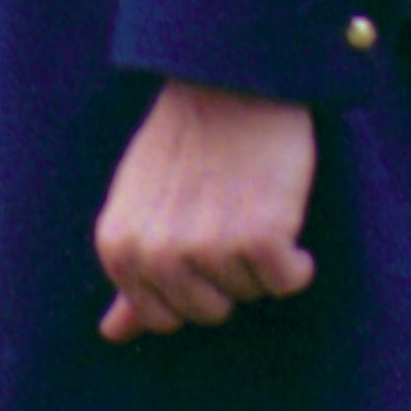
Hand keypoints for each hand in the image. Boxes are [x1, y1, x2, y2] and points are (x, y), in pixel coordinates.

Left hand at [96, 82, 316, 340]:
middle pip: (207, 312)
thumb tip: (113, 334)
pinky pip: (288, 280)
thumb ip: (131, 268)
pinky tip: (286, 215)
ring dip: (262, 258)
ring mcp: (208, 248)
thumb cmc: (188, 137)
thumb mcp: (141, 200)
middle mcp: (158, 255)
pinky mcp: (261, 236)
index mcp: (120, 249)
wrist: (233, 77)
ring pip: (249, 294)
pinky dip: (297, 260)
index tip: (202, 235)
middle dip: (226, 273)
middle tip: (232, 214)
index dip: (191, 280)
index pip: (159, 317)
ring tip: (254, 201)